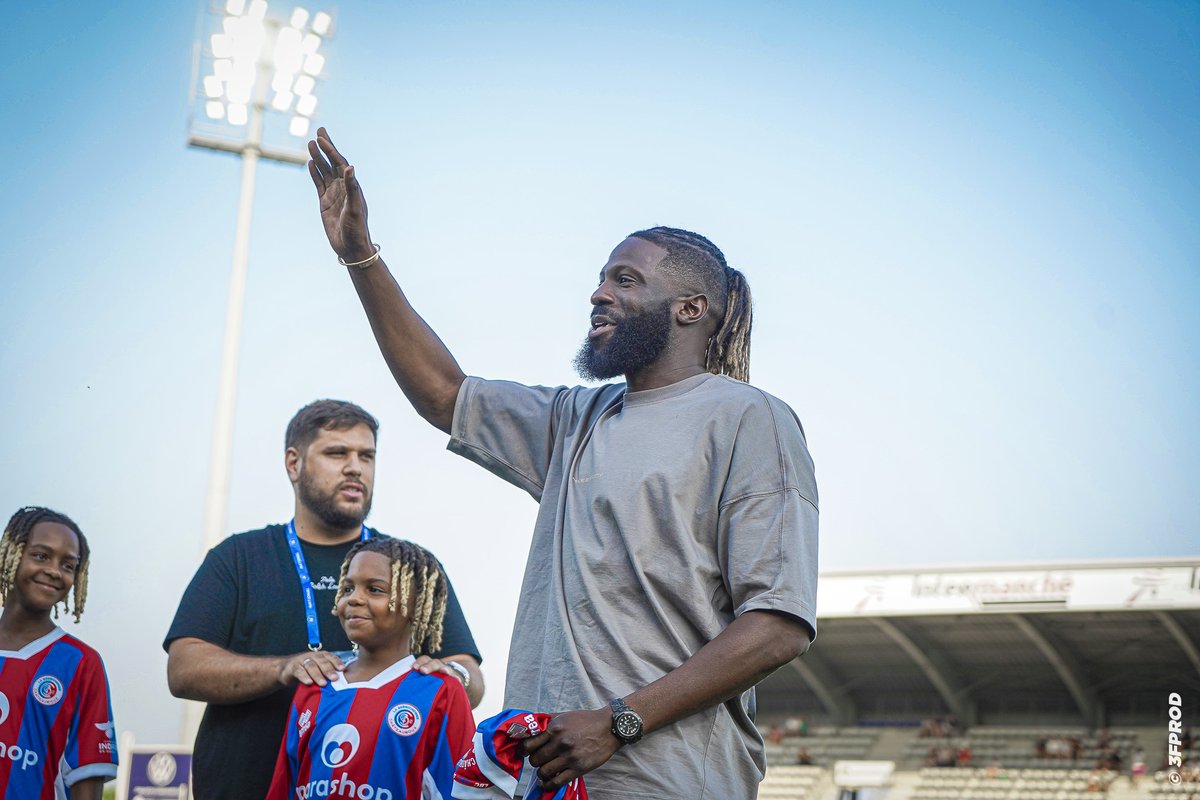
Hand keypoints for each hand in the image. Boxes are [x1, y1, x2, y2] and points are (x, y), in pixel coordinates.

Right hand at [278, 650, 343, 688]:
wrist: (285, 669)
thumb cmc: (306, 670)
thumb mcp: (317, 669)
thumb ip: (327, 673)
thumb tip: (343, 682)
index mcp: (320, 655)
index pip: (330, 657)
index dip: (337, 662)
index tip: (343, 669)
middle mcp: (312, 656)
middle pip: (321, 661)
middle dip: (329, 670)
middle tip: (335, 678)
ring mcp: (302, 660)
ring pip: (311, 666)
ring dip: (318, 675)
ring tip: (323, 683)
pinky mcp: (293, 667)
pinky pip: (299, 671)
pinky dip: (304, 677)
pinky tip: (309, 682)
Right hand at [308, 127, 374, 261]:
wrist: (351, 247)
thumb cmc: (356, 228)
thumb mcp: (354, 207)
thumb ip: (351, 187)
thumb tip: (350, 167)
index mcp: (352, 186)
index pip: (340, 162)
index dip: (331, 149)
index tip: (322, 138)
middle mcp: (343, 187)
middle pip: (332, 162)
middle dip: (326, 147)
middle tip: (319, 130)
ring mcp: (333, 194)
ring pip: (324, 171)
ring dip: (318, 157)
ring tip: (310, 143)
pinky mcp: (325, 202)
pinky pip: (319, 184)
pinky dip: (314, 173)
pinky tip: (310, 163)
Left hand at [412, 655, 465, 686]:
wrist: (449, 686)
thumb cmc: (430, 685)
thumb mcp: (421, 681)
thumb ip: (412, 681)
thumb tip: (391, 688)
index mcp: (429, 666)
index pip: (424, 659)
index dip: (419, 662)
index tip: (413, 668)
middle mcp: (439, 667)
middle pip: (435, 662)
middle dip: (429, 666)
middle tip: (423, 671)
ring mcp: (449, 673)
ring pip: (446, 668)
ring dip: (445, 670)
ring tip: (445, 673)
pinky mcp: (456, 680)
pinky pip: (457, 679)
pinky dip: (456, 679)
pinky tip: (456, 681)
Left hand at [522, 708, 620, 789]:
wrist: (610, 727)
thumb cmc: (586, 720)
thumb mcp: (564, 716)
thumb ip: (547, 721)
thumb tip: (530, 726)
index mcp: (554, 728)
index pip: (529, 744)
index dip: (523, 750)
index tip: (524, 752)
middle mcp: (560, 742)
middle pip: (535, 760)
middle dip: (535, 761)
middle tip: (539, 760)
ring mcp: (569, 756)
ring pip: (544, 772)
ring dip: (541, 773)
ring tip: (544, 770)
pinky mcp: (578, 768)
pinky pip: (557, 781)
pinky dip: (548, 785)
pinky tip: (546, 783)